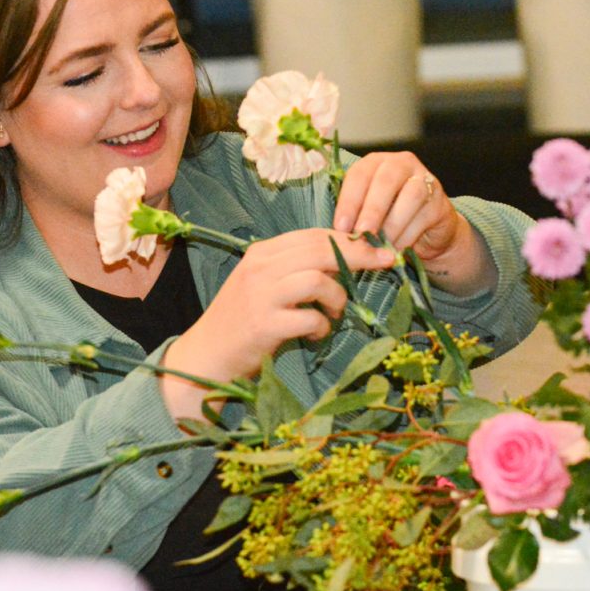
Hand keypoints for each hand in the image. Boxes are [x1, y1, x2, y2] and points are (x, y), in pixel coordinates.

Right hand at [160, 229, 394, 418]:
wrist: (206, 354)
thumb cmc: (241, 320)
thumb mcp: (264, 284)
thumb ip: (296, 268)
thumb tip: (345, 260)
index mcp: (262, 252)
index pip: (314, 235)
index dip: (351, 240)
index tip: (379, 248)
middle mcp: (260, 267)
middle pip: (321, 250)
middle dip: (359, 256)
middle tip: (383, 265)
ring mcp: (261, 295)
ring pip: (319, 280)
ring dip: (337, 298)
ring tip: (332, 314)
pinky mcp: (265, 324)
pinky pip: (311, 318)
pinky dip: (322, 327)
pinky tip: (314, 335)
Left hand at [333, 152, 497, 295]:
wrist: (425, 233)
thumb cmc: (387, 219)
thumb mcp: (365, 212)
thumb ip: (352, 214)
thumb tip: (335, 232)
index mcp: (376, 162)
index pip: (359, 175)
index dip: (348, 201)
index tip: (340, 226)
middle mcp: (401, 163)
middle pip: (386, 180)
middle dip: (371, 210)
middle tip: (361, 234)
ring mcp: (424, 180)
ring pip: (410, 196)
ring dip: (392, 224)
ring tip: (379, 245)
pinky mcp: (440, 202)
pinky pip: (423, 216)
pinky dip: (407, 235)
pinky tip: (395, 249)